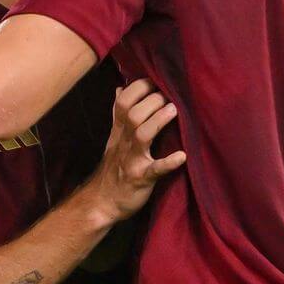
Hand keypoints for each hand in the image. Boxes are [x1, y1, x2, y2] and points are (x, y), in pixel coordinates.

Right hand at [85, 80, 185, 222]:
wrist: (101, 202)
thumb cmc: (113, 168)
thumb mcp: (113, 138)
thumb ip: (118, 114)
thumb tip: (120, 88)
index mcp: (119, 131)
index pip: (124, 101)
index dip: (139, 87)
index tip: (155, 80)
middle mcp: (125, 142)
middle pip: (134, 114)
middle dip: (152, 101)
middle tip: (169, 95)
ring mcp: (132, 160)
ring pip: (142, 135)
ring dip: (158, 121)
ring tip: (174, 110)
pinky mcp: (141, 179)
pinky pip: (154, 170)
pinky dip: (168, 163)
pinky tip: (182, 156)